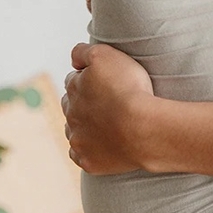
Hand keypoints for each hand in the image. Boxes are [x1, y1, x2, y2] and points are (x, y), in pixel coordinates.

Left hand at [63, 43, 154, 173]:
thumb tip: (73, 59)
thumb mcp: (106, 55)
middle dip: (84, 102)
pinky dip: (91, 149)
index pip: (74, 79)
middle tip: (108, 101)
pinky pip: (82, 155)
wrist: (142, 128)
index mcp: (73, 88)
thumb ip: (83, 51)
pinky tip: (105, 144)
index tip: (107, 80)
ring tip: (109, 123)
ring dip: (86, 126)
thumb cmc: (128, 89)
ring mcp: (78, 140)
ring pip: (75, 130)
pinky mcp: (88, 161)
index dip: (90, 77)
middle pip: (72, 105)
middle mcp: (70, 114)